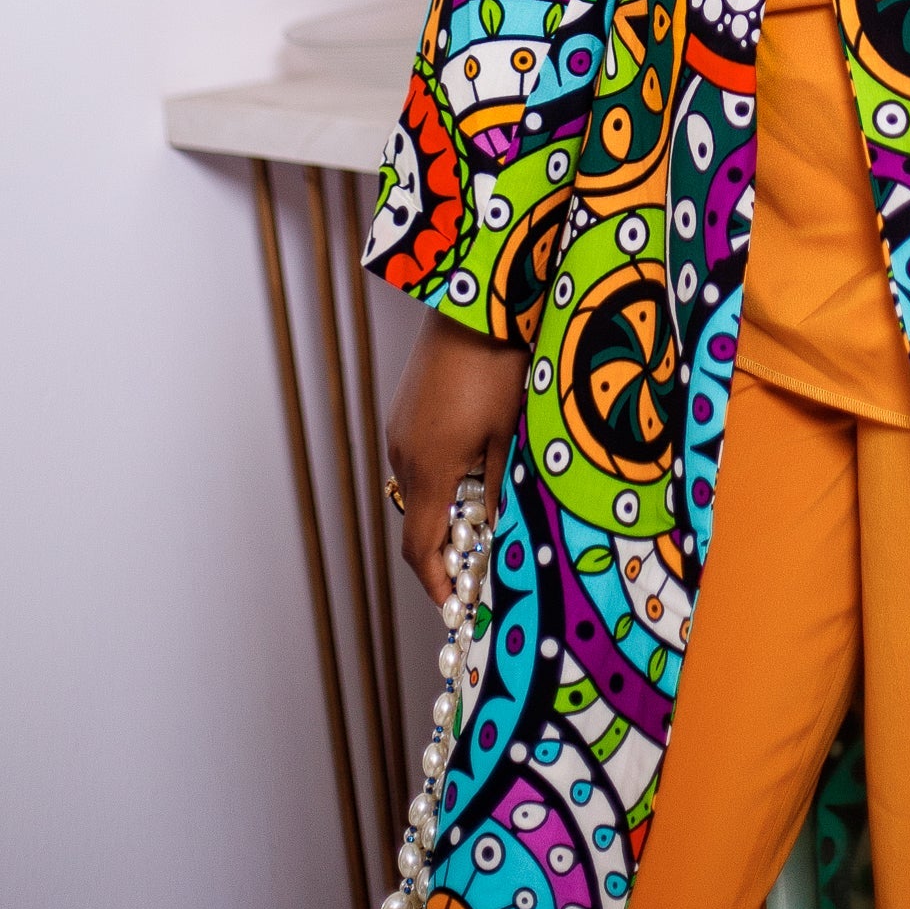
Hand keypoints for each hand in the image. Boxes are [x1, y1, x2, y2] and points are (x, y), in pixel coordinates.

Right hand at [385, 309, 527, 606]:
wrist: (473, 300)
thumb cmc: (499, 365)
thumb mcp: (510, 434)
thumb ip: (498, 490)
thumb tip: (496, 536)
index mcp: (428, 467)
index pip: (420, 548)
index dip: (438, 584)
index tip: (457, 608)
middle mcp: (403, 452)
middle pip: (418, 521)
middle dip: (447, 549)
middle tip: (483, 564)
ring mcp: (399, 427)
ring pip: (418, 489)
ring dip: (445, 509)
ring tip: (486, 513)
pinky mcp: (404, 408)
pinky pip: (417, 458)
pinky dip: (440, 476)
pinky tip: (473, 464)